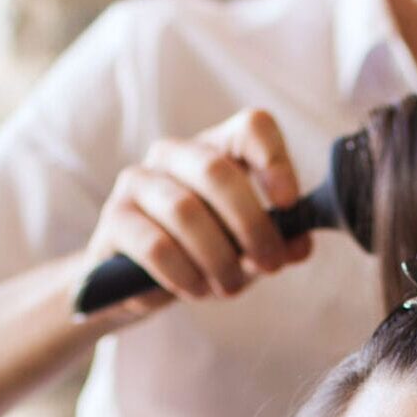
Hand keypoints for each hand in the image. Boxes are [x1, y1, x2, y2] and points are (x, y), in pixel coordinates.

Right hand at [81, 107, 314, 322]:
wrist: (135, 286)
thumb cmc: (203, 257)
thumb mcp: (248, 250)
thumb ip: (277, 243)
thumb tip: (301, 243)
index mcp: (217, 151)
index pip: (251, 127)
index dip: (274, 160)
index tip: (290, 202)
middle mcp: (174, 155)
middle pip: (216, 171)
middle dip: (251, 224)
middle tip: (269, 265)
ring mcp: (138, 183)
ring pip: (185, 211)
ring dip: (218, 258)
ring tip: (230, 287)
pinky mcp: (115, 220)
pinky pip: (156, 246)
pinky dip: (185, 274)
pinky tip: (197, 289)